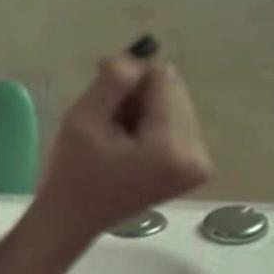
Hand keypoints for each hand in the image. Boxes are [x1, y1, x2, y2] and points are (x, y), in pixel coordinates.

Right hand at [42, 54, 213, 232]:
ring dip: (145, 110)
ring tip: (117, 135)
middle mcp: (198, 156)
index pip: (163, 81)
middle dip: (140, 96)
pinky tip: (129, 144)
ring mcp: (200, 165)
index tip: (102, 97)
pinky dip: (153, 125)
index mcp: (172, 148)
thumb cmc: (73, 170)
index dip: (130, 79)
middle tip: (108, 121)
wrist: (74, 218)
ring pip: (176, 104)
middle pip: (174, 92)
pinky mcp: (196, 169)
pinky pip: (178, 123)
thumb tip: (138, 56)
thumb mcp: (84, 118)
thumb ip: (114, 81)